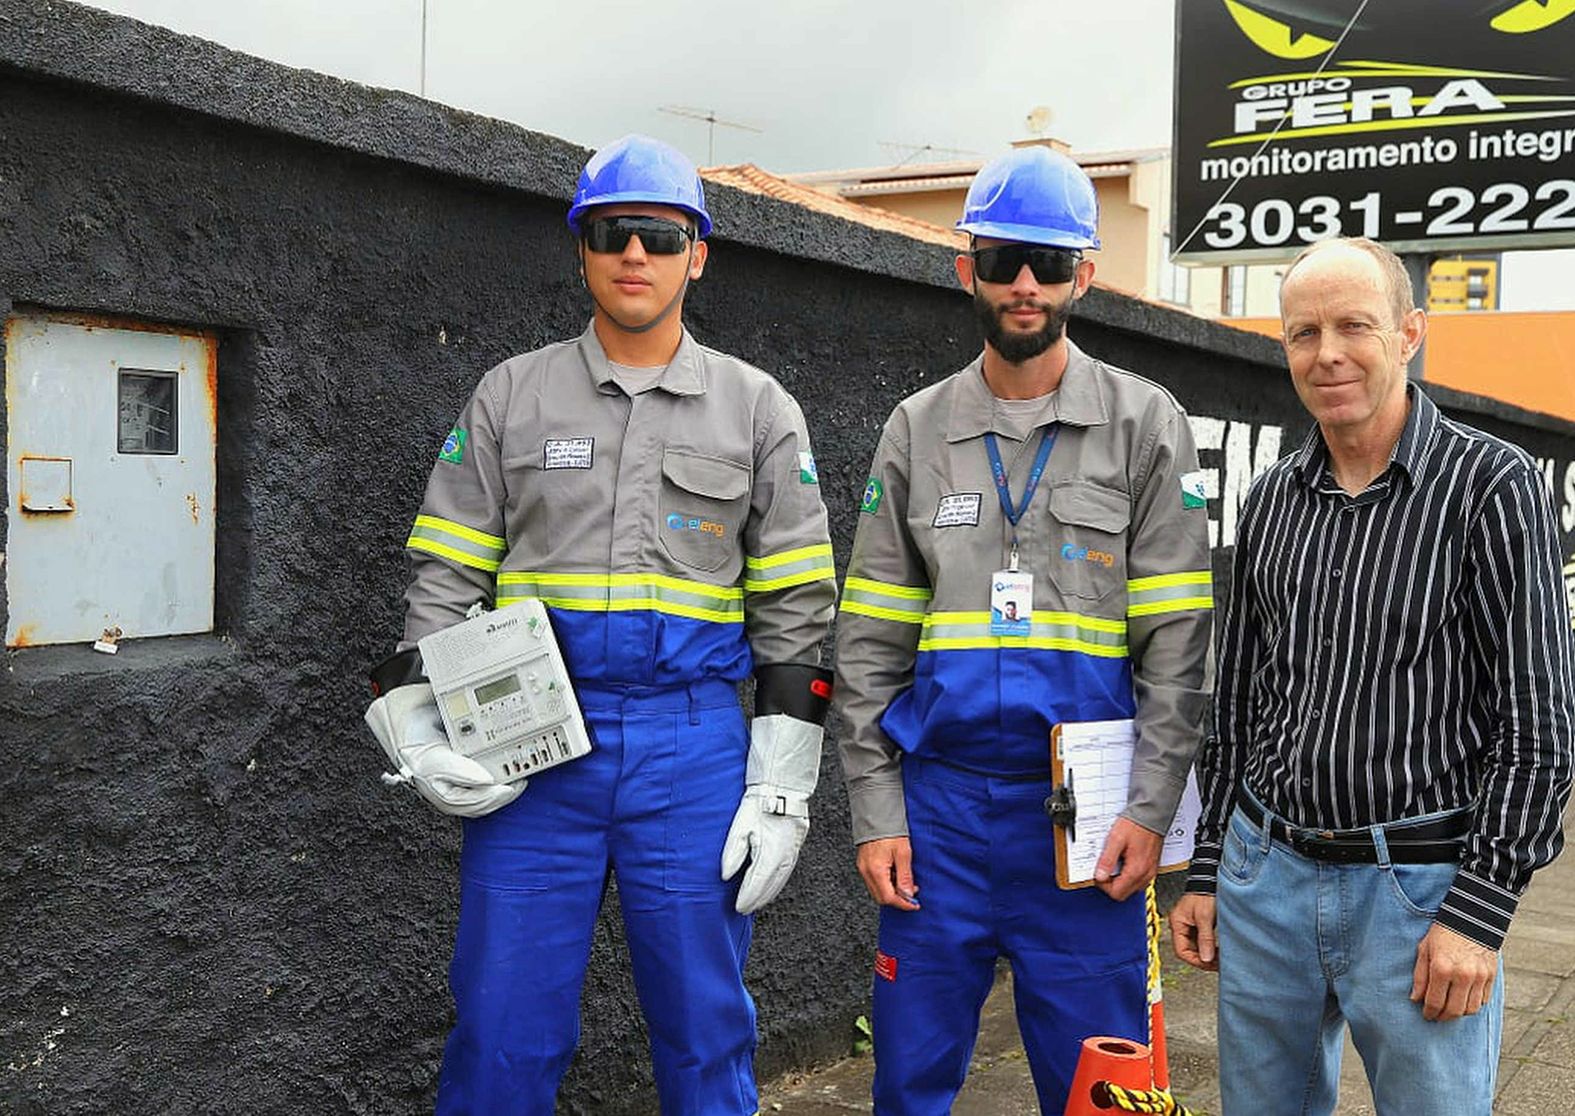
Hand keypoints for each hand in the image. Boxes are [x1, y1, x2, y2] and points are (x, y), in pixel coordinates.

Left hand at [720, 790, 809, 914]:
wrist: (782, 789)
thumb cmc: (759, 806)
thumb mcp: (739, 827)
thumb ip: (732, 854)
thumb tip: (726, 876)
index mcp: (770, 854)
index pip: (756, 884)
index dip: (747, 898)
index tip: (738, 908)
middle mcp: (784, 858)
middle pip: (769, 887)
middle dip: (756, 900)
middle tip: (744, 910)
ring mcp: (792, 855)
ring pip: (779, 882)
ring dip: (767, 895)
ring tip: (755, 903)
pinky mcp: (795, 849)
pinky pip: (785, 874)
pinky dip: (776, 884)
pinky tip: (770, 887)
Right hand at [856, 837, 920, 910]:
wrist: (876, 815)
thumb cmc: (889, 831)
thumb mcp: (903, 853)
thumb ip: (905, 877)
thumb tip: (908, 894)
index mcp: (876, 871)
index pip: (888, 898)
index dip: (903, 904)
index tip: (914, 904)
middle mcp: (866, 872)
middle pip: (881, 898)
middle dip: (897, 899)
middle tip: (911, 893)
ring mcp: (863, 868)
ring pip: (877, 890)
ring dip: (892, 891)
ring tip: (905, 882)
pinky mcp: (863, 863)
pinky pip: (874, 881)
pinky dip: (885, 883)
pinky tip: (894, 875)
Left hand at [1094, 816, 1161, 900]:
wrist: (1152, 815)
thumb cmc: (1136, 825)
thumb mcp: (1115, 840)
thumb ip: (1107, 860)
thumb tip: (1099, 876)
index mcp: (1136, 870)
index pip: (1116, 893)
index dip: (1103, 885)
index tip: (1098, 873)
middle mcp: (1145, 875)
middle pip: (1123, 893)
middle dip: (1110, 884)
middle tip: (1104, 869)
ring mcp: (1150, 872)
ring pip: (1130, 888)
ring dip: (1119, 880)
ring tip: (1113, 863)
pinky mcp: (1151, 868)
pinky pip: (1137, 880)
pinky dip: (1127, 875)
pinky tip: (1122, 862)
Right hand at [1169, 893, 1218, 970]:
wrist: (1211, 880)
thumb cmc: (1205, 894)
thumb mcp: (1205, 917)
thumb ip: (1205, 939)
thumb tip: (1206, 958)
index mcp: (1177, 924)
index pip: (1181, 951)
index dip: (1195, 960)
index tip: (1209, 963)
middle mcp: (1181, 925)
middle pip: (1188, 950)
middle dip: (1203, 958)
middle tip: (1218, 963)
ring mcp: (1189, 925)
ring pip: (1196, 947)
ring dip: (1207, 953)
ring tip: (1220, 957)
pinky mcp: (1198, 924)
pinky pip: (1201, 940)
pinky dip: (1209, 946)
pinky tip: (1218, 949)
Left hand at [1411, 923, 1497, 1021]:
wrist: (1470, 918)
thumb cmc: (1442, 933)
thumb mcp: (1424, 950)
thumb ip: (1420, 976)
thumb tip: (1415, 999)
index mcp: (1442, 968)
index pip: (1435, 1002)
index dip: (1429, 1013)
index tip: (1427, 1015)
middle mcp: (1462, 975)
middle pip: (1454, 1010)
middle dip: (1443, 1017)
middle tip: (1437, 1017)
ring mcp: (1479, 976)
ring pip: (1471, 1009)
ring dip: (1459, 1013)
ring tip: (1450, 1010)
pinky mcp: (1491, 976)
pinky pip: (1483, 1000)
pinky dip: (1473, 1004)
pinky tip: (1464, 1001)